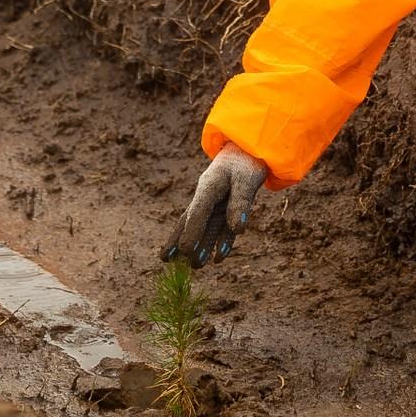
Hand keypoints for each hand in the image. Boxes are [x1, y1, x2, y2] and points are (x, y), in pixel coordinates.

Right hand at [163, 144, 265, 266]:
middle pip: (190, 220)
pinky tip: (218, 258)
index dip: (191, 232)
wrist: (249, 150)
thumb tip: (237, 229)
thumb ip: (241, 203)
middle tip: (166, 260)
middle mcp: (208, 196)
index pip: (198, 212)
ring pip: (204, 227)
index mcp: (209, 186)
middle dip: (180, 240)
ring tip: (193, 266)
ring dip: (199, 246)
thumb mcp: (246, 180)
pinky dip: (220, 242)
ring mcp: (215, 203)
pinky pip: (221, 227)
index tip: (185, 251)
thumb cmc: (246, 163)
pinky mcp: (225, 208)